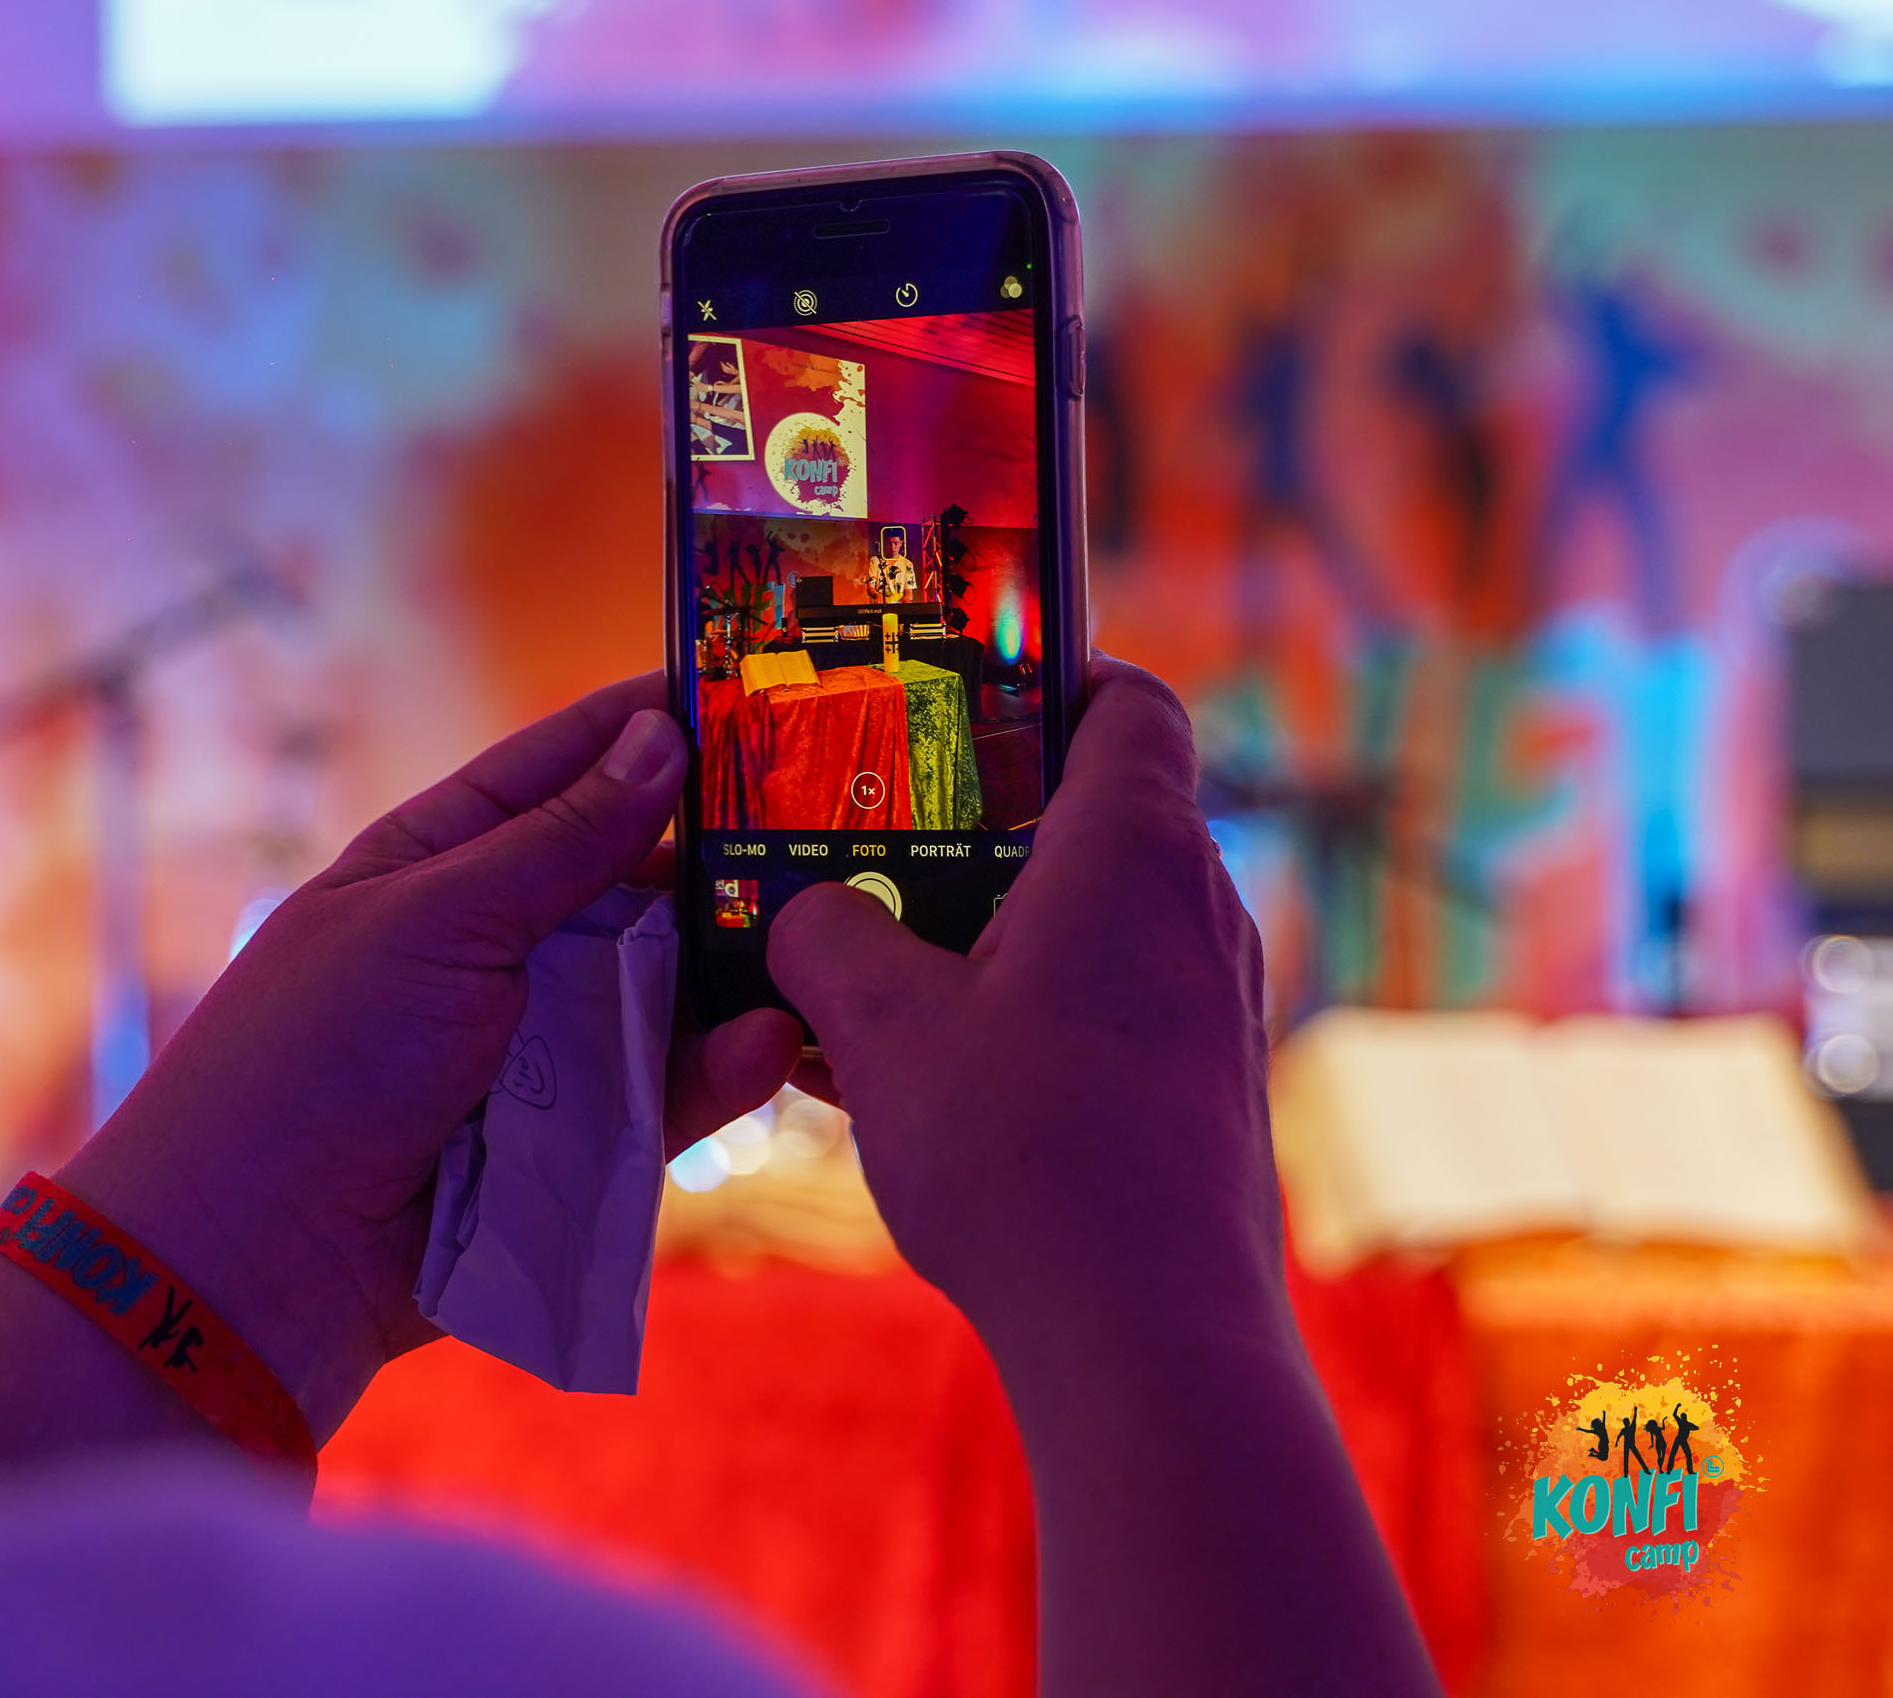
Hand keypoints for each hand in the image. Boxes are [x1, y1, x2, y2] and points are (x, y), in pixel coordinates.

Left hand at [64, 673, 799, 1439]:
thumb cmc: (315, 1056)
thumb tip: (661, 737)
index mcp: (439, 862)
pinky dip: (714, 1068)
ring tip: (829, 931)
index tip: (757, 689)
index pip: (561, 768)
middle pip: (635, 878)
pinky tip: (768, 1040)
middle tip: (839, 821)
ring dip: (736, 963)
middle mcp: (498, 943)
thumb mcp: (438, 920)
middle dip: (724, 853)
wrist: (256, 1258)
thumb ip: (561, 841)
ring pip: (666, 987)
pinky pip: (662, 1092)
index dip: (648, 727)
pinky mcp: (572, 1144)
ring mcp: (538, 1045)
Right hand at [768, 657, 1436, 1697]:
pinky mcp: (1200, 1087)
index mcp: (1132, 850)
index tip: (960, 686)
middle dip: (980, 814)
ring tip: (875, 959)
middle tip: (874, 826)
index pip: (1128, 700)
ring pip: (1091, 918)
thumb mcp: (878, 1025)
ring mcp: (1207, 1004)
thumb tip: (801, 913)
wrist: (1147, 1337)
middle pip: (1095, 809)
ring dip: (989, 924)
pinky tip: (917, 1071)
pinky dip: (1020, 1007)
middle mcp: (1194, 909)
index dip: (1050, 672)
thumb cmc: (1024, 1157)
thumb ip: (822, 935)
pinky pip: (1102, 1005)